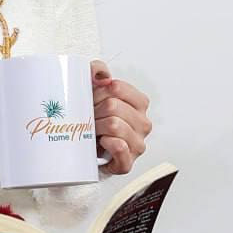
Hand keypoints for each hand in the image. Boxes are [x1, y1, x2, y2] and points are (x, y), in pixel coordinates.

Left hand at [90, 59, 151, 176]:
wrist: (89, 151)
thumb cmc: (95, 121)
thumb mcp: (94, 91)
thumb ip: (97, 70)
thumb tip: (101, 74)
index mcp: (140, 103)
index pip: (117, 87)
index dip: (98, 92)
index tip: (92, 99)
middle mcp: (143, 123)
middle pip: (113, 106)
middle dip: (95, 111)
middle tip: (90, 118)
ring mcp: (138, 143)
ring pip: (114, 125)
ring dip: (96, 127)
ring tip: (93, 131)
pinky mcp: (128, 162)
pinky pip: (119, 147)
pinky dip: (107, 143)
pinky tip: (101, 142)